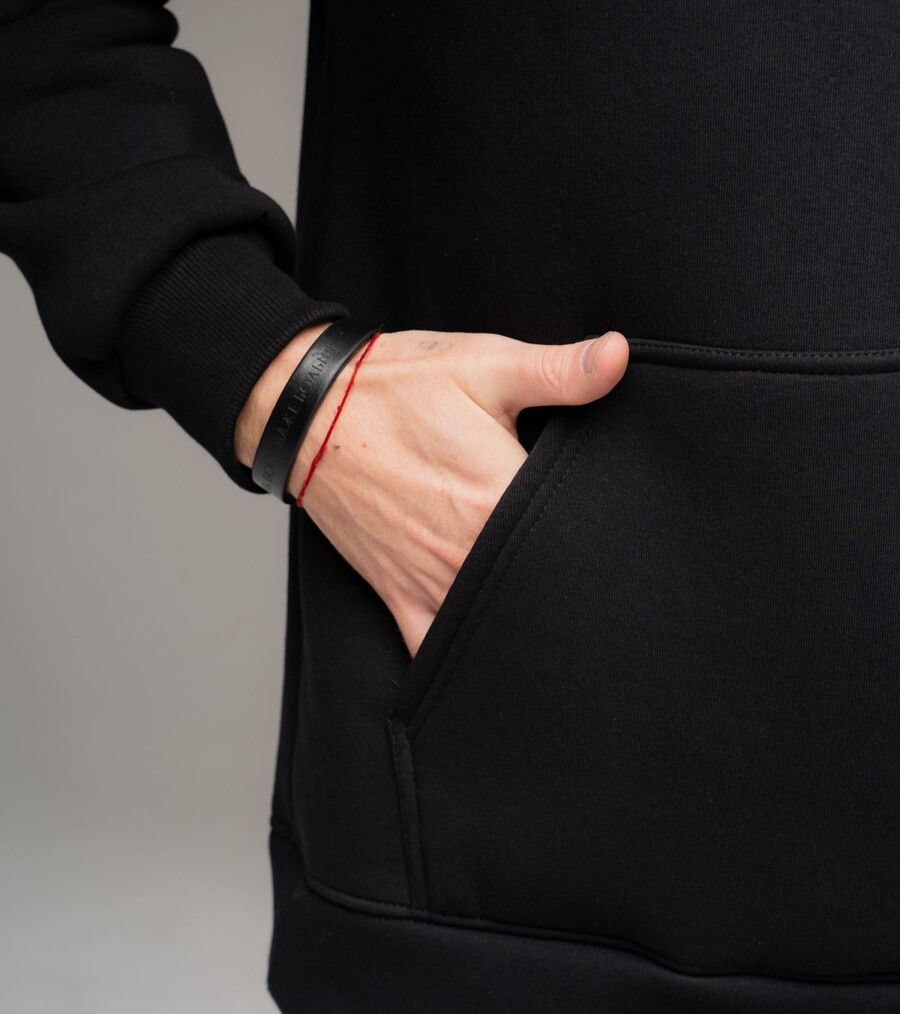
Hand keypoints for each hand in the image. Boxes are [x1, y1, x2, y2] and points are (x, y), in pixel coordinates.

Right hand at [236, 323, 628, 657]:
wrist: (309, 412)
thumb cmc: (397, 387)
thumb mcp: (485, 365)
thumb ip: (560, 370)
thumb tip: (621, 354)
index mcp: (500, 498)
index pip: (578, 536)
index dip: (608, 534)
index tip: (622, 532)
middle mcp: (469, 554)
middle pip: (544, 587)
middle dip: (571, 578)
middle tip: (597, 570)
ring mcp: (433, 581)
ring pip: (499, 625)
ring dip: (527, 617)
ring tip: (557, 606)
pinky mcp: (401, 596)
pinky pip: (435, 651)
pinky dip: (466, 658)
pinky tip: (497, 659)